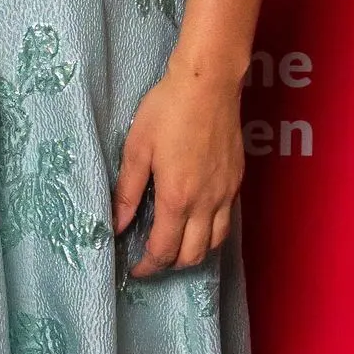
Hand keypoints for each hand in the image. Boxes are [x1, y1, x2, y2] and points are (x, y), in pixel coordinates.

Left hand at [113, 51, 243, 277]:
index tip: (136, 269)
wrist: (208, 83)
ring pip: (215, 243)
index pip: (164, 251)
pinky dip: (211, 233)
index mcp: (177, 198)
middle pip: (193, 256)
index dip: (148, 267)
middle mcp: (206, 203)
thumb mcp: (136, 149)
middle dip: (170, 265)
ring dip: (194, 253)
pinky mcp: (236, 181)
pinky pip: (226, 221)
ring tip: (175, 246)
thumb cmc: (168, 110)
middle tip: (152, 259)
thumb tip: (117, 224)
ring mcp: (226, 193)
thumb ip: (127, 192)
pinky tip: (196, 222)